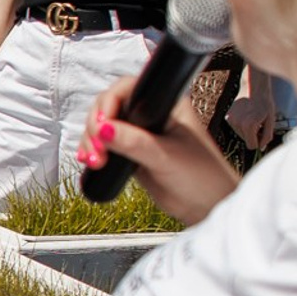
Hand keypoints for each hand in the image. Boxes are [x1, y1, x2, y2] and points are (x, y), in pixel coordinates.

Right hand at [76, 77, 239, 223]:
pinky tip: (90, 163)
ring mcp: (140, 133)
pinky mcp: (132, 152)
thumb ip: (134, 142)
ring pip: (103, 127)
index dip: (108, 103)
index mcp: (167, 104)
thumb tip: (103, 129)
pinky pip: (105, 145)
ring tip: (96, 162)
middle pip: (109, 107)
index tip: (101, 126)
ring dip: (92, 142)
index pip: (128, 89)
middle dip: (96, 127)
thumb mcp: (165, 157)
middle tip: (98, 150)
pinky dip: (93, 152)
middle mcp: (152, 114)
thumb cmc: (202, 177)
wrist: (206, 206)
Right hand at [226, 73, 277, 151]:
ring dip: (247, 129)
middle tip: (259, 123)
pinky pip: (236, 127)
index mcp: (249, 126)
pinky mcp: (228, 117)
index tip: (262, 133)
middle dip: (252, 135)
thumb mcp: (271, 120)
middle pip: (245, 140)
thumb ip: (267, 136)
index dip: (259, 141)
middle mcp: (237, 124)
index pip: (252, 146)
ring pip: (240, 134)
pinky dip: (241, 124)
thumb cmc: (264, 103)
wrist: (253, 88)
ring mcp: (231, 120)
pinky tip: (246, 114)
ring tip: (252, 117)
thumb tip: (261, 147)